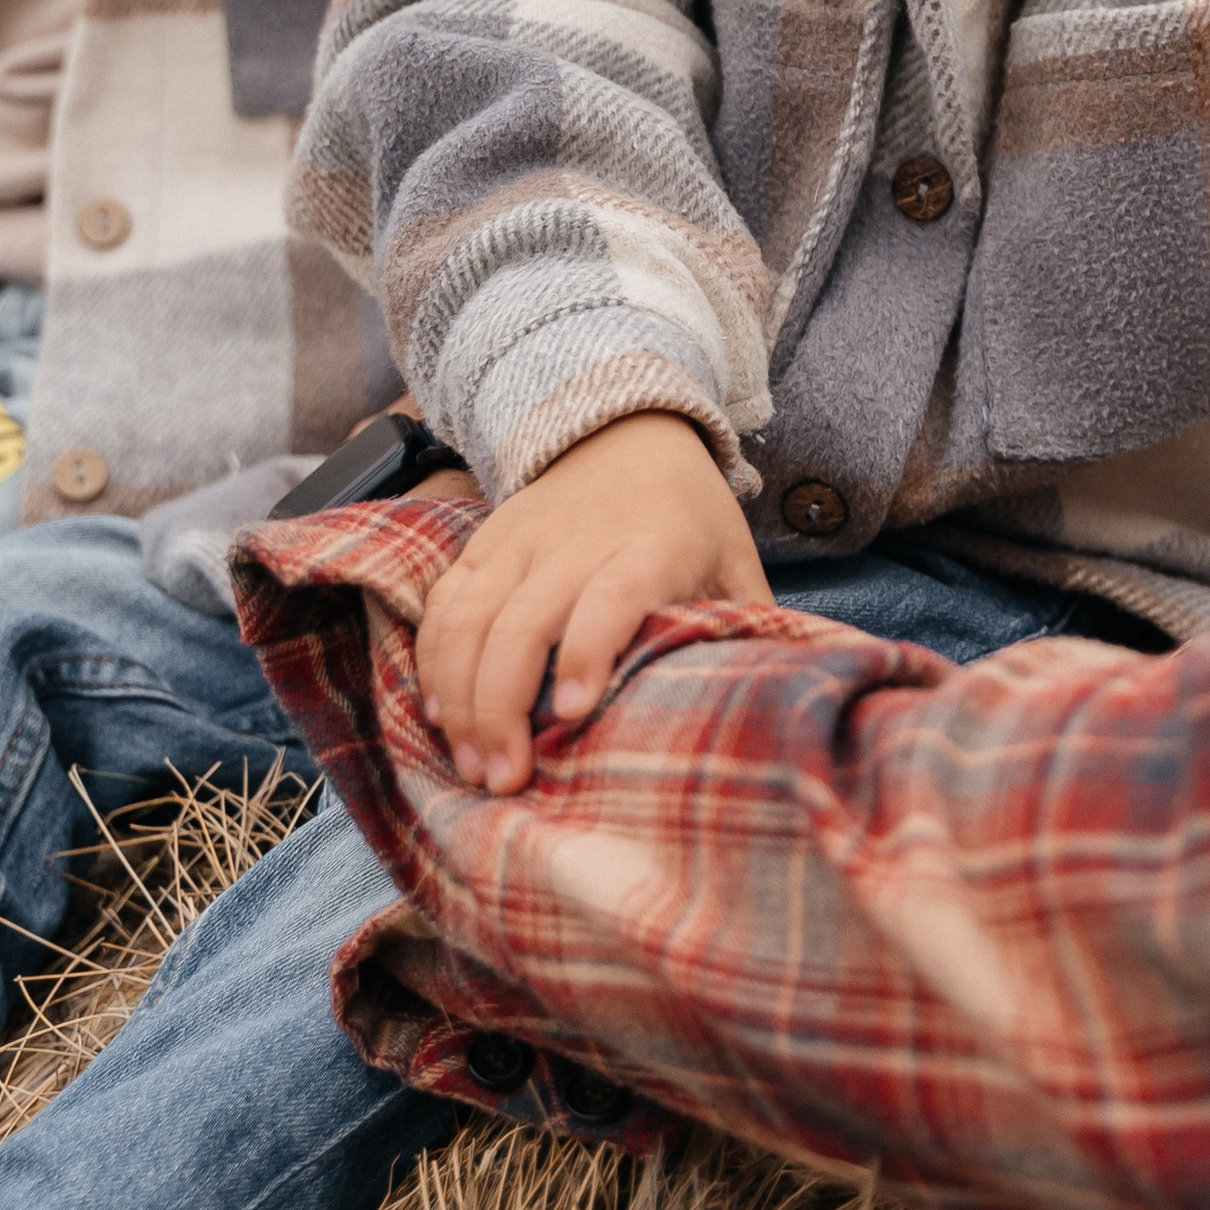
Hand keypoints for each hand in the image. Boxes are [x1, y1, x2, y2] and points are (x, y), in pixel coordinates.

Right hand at [413, 412, 767, 791]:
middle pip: (525, 621)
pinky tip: (439, 714)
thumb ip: (749, 627)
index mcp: (650, 547)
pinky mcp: (483, 543)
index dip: (590, 650)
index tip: (574, 711)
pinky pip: (445, 603)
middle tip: (503, 778)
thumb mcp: (735, 560)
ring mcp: (520, 541)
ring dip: (460, 694)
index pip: (613, 596)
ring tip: (469, 762)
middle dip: (503, 705)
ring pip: (472, 617)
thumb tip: (776, 705)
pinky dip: (433, 659)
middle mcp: (576, 542)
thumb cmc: (690, 517)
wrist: (627, 430)